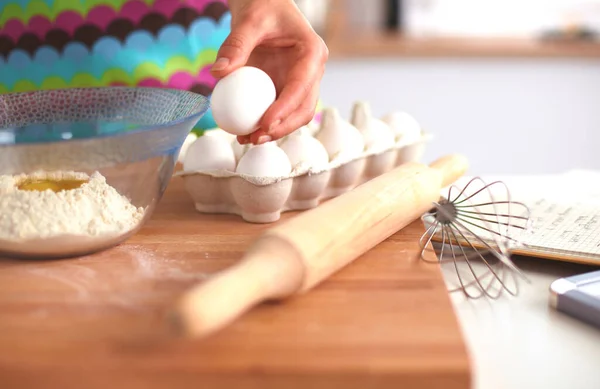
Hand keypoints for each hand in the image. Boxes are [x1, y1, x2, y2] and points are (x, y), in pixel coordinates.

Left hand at [211, 0, 327, 144]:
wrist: (263, 5)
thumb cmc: (262, 5)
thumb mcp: (249, 20)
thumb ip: (235, 45)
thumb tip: (218, 72)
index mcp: (312, 54)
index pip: (302, 87)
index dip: (285, 109)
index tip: (264, 123)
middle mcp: (311, 72)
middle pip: (304, 109)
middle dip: (282, 128)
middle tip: (255, 138)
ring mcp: (300, 82)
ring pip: (294, 115)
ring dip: (273, 131)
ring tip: (246, 139)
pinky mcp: (285, 88)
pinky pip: (277, 111)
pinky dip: (263, 124)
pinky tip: (243, 132)